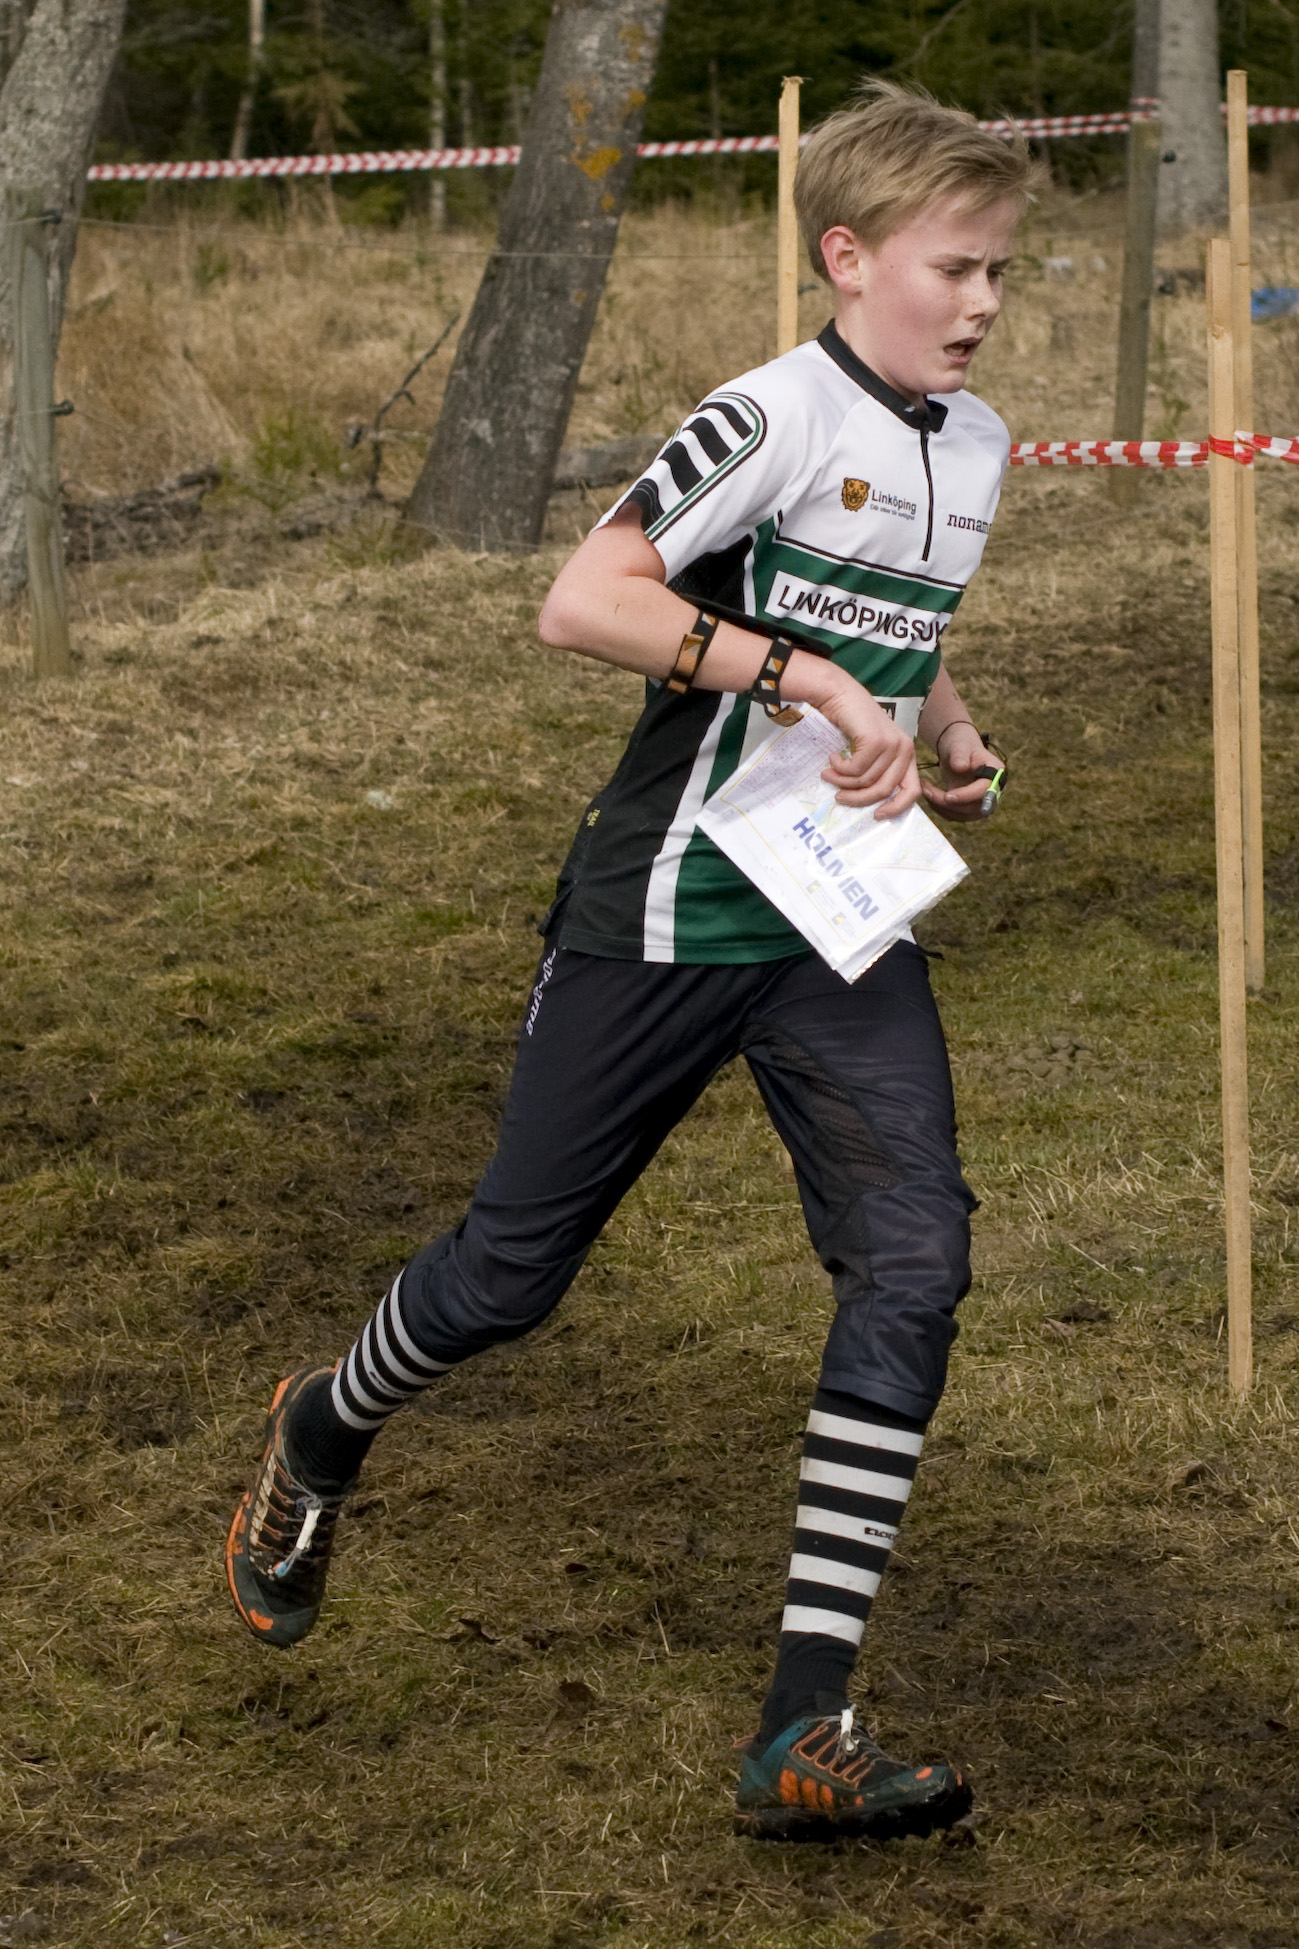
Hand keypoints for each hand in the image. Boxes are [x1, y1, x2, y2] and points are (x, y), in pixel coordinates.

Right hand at [815, 673, 921, 819]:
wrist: (839, 694)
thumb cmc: (851, 724)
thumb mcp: (869, 752)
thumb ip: (876, 772)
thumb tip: (871, 805)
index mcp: (907, 755)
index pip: (913, 791)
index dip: (896, 808)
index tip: (876, 816)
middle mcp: (905, 749)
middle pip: (885, 790)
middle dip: (858, 798)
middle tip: (838, 797)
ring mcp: (892, 744)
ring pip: (867, 781)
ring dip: (842, 781)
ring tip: (829, 773)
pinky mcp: (876, 741)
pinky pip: (855, 770)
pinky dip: (840, 768)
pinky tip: (832, 757)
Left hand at [920, 722, 1002, 822]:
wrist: (958, 752)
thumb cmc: (961, 745)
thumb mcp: (959, 745)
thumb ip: (960, 755)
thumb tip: (961, 767)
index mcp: (996, 773)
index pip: (986, 791)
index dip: (967, 796)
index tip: (947, 795)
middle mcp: (993, 791)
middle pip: (975, 808)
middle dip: (949, 804)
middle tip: (928, 792)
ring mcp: (981, 801)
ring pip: (962, 815)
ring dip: (941, 807)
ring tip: (925, 790)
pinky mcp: (969, 808)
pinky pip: (954, 815)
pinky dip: (939, 808)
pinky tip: (929, 795)